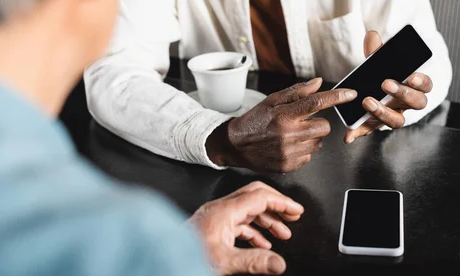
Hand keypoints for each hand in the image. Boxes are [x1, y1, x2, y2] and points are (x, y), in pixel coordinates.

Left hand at [189, 181, 303, 274]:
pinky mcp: (212, 226)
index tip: (297, 210)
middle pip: (254, 197)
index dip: (282, 202)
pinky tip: (262, 243)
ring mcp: (215, 216)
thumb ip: (254, 261)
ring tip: (282, 233)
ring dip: (266, 220)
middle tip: (293, 215)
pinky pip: (238, 222)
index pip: (260, 197)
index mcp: (225, 210)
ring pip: (247, 210)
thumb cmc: (186, 256)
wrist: (163, 258)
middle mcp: (220, 208)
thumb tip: (279, 263)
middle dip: (275, 206)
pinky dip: (254, 229)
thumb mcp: (224, 262)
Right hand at [207, 78, 356, 172]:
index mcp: (284, 115)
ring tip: (292, 135)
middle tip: (303, 122)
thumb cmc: (255, 120)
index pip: (317, 103)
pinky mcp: (289, 166)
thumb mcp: (272, 101)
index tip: (351, 94)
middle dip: (318, 123)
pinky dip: (303, 151)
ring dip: (310, 138)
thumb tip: (319, 83)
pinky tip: (288, 146)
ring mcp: (289, 153)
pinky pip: (309, 157)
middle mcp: (288, 135)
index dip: (337, 97)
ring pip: (318, 143)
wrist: (235, 145)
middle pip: (324, 127)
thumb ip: (297, 92)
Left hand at [344, 31, 433, 142]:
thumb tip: (371, 35)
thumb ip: (376, 51)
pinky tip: (348, 135)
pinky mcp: (374, 125)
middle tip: (385, 84)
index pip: (426, 86)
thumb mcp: (379, 62)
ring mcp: (392, 116)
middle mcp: (406, 104)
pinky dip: (358, 133)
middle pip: (416, 103)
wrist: (368, 92)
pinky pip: (368, 131)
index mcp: (412, 87)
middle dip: (402, 93)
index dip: (422, 82)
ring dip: (382, 113)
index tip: (411, 76)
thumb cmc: (380, 76)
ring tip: (367, 102)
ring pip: (396, 120)